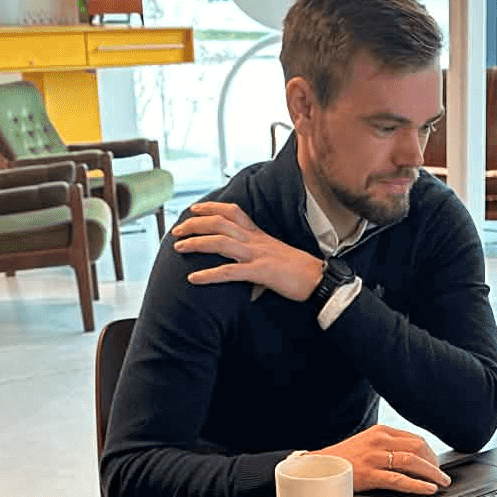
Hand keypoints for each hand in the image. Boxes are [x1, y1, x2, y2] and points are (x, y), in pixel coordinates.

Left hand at [173, 201, 323, 300]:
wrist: (319, 279)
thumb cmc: (299, 272)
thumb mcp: (275, 260)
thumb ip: (258, 267)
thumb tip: (251, 288)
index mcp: (259, 235)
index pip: (233, 211)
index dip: (211, 208)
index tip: (193, 209)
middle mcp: (256, 240)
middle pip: (220, 223)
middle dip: (195, 224)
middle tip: (176, 230)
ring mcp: (257, 255)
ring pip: (220, 242)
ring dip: (196, 244)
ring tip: (178, 248)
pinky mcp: (260, 272)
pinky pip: (229, 272)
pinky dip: (209, 275)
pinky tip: (193, 278)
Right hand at [315, 424, 448, 495]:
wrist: (319, 467)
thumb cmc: (344, 458)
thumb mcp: (366, 443)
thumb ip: (386, 446)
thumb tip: (412, 457)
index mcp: (380, 431)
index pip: (414, 438)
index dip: (430, 452)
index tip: (436, 463)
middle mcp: (379, 441)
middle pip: (418, 448)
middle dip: (434, 463)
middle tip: (442, 474)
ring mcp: (374, 457)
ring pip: (413, 462)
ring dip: (432, 473)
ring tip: (441, 482)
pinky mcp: (369, 474)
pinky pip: (400, 479)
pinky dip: (417, 484)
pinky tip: (428, 489)